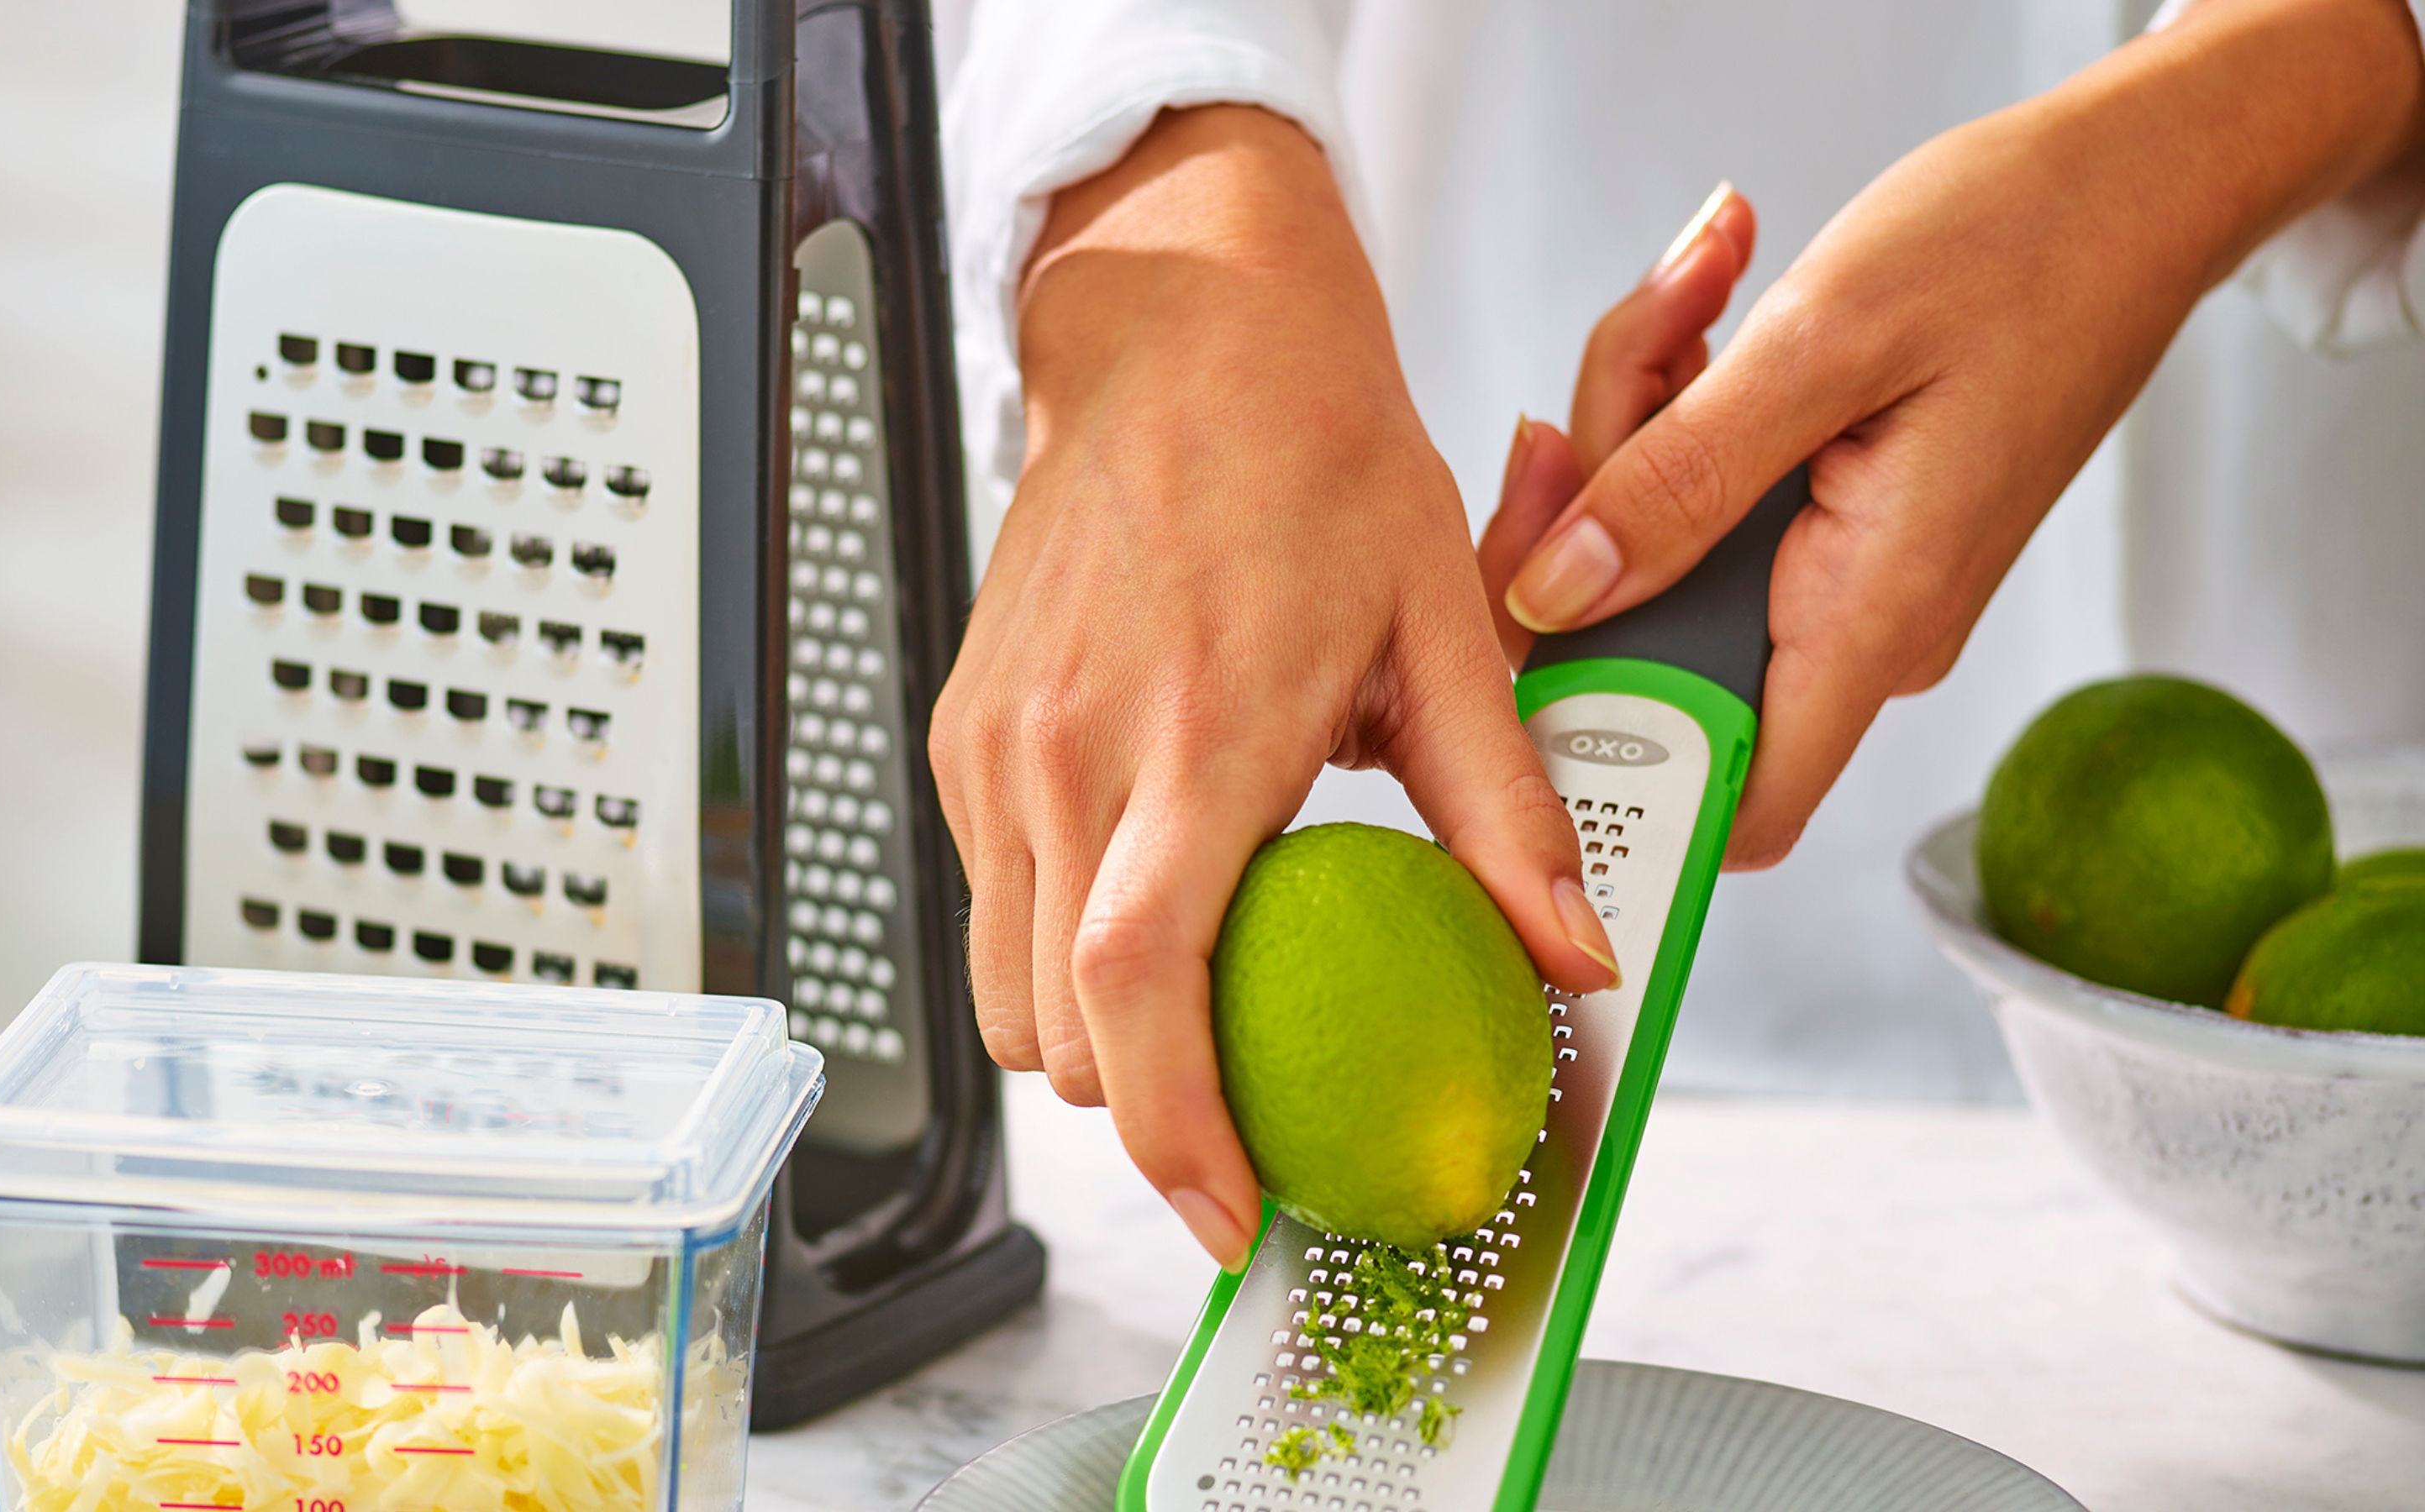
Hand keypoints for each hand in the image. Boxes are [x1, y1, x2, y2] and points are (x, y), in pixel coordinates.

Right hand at [930, 106, 1620, 1269]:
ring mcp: (995, 744)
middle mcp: (1065, 753)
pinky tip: (1140, 899)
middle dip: (1144, 1112)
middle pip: (1056, 1032)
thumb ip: (1503, 808)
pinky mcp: (959, 727)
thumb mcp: (1448, 622)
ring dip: (1087, 1041)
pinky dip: (1050, 949)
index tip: (1235, 1214)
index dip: (1177, 1134)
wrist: (1180, 327)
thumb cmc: (1315, 452)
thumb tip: (1571, 952)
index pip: (1141, 989)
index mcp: (1196, 736)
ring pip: (1001, 988)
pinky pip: (985, 899)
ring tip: (1190, 1018)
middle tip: (1241, 1122)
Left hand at [1495, 0, 2424, 868]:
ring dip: (1638, 417)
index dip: (1608, 778)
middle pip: (1642, 649)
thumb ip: (1679, 482)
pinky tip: (1715, 310)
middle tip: (1642, 356)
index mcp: (1869, 616)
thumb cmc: (2021, 245)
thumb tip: (1554, 595)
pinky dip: (1676, 406)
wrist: (2127, 185)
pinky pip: (1694, 498)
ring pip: (1653, 552)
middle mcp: (1853, 625)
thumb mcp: (1823, 346)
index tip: (1523, 649)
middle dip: (1593, 505)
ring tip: (1702, 295)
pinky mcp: (1820, 522)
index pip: (1728, 807)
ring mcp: (1835, 577)